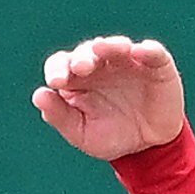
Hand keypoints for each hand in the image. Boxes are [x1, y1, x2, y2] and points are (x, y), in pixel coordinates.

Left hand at [32, 36, 184, 164]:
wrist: (148, 147)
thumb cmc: (112, 136)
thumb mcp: (82, 134)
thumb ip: (60, 116)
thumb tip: (38, 95)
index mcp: (78, 78)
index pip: (61, 63)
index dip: (57, 69)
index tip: (56, 82)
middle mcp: (101, 64)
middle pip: (87, 51)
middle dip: (83, 57)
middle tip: (80, 68)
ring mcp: (128, 62)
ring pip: (117, 46)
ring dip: (110, 46)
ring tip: (104, 49)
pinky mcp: (156, 65)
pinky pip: (153, 53)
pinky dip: (148, 50)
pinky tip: (140, 51)